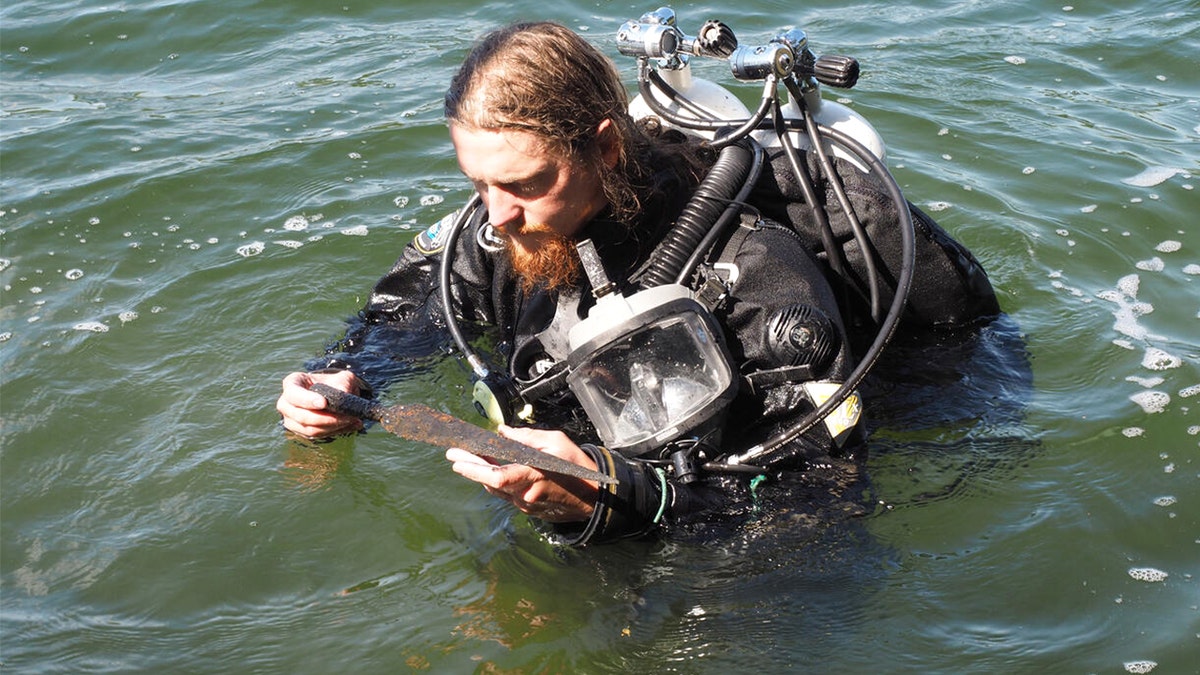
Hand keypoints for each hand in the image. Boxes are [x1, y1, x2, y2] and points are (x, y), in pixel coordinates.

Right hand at [276, 370, 364, 437]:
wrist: (334, 393)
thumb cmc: (334, 382)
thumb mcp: (342, 377)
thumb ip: (344, 384)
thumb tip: (343, 398)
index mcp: (292, 383)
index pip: (293, 393)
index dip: (307, 400)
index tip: (324, 403)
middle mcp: (286, 402)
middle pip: (300, 416)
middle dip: (325, 418)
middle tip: (347, 416)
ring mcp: (291, 419)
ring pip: (309, 429)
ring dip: (332, 427)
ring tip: (352, 420)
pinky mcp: (300, 431)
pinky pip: (316, 436)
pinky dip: (334, 432)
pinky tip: (350, 425)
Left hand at [446, 425, 599, 522]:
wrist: (594, 497)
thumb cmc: (577, 467)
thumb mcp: (556, 442)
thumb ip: (526, 437)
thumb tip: (502, 432)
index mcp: (534, 475)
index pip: (497, 477)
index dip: (474, 469)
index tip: (457, 458)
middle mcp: (527, 493)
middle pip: (491, 483)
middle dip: (470, 468)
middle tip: (453, 455)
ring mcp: (527, 504)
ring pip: (497, 489)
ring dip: (481, 474)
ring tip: (468, 457)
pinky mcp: (529, 510)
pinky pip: (507, 494)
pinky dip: (496, 481)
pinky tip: (490, 469)